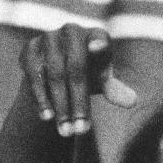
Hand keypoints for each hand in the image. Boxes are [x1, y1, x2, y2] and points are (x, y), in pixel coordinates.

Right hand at [20, 24, 137, 136]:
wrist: (53, 72)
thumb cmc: (87, 76)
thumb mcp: (102, 84)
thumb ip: (115, 91)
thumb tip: (132, 101)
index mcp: (95, 35)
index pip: (99, 39)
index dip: (98, 44)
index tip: (98, 48)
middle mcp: (71, 31)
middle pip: (76, 67)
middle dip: (78, 102)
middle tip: (81, 131)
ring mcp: (48, 38)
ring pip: (54, 74)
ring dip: (60, 106)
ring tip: (66, 132)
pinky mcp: (29, 50)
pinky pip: (34, 76)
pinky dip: (41, 98)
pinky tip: (46, 117)